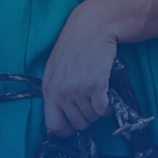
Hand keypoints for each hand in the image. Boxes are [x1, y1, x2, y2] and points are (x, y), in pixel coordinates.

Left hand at [42, 6, 118, 136]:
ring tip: (98, 92)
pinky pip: (104, 110)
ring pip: (93, 118)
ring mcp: (78, 90)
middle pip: (79, 124)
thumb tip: (65, 115)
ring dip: (99, 109)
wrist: (92, 27)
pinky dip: (109, 107)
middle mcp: (62, 92)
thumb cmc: (74, 46)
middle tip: (91, 101)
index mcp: (49, 89)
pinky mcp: (96, 85)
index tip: (75, 123)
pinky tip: (107, 94)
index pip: (54, 126)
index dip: (67, 129)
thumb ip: (57, 91)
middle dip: (87, 117)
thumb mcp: (56, 69)